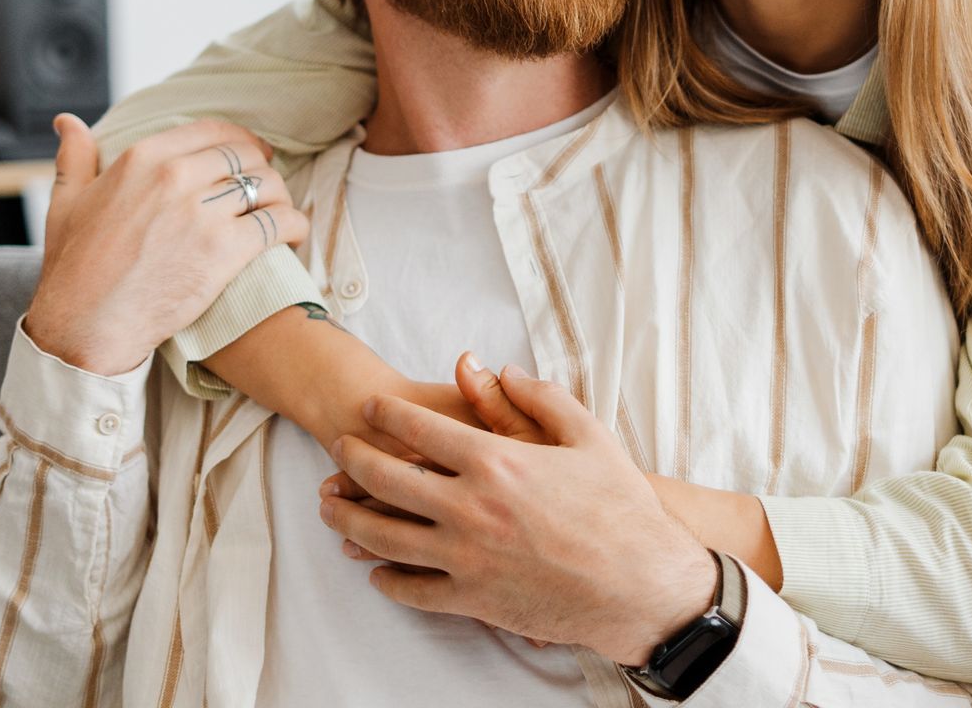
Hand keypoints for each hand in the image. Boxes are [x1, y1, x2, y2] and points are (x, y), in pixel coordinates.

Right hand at [23, 114, 307, 374]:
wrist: (86, 324)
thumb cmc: (74, 268)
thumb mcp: (66, 201)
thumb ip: (75, 156)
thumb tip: (68, 121)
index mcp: (143, 157)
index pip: (213, 132)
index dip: (241, 141)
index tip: (252, 153)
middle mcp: (175, 176)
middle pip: (245, 156)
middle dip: (262, 169)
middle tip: (268, 188)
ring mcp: (202, 212)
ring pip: (266, 185)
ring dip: (280, 197)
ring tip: (280, 213)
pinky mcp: (224, 250)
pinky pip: (278, 222)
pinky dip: (294, 225)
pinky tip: (294, 234)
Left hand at [317, 365, 715, 665]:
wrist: (642, 586)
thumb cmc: (622, 508)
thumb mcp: (589, 436)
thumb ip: (540, 398)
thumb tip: (505, 370)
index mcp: (496, 461)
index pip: (419, 430)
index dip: (387, 414)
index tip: (369, 408)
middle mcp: (470, 508)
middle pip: (387, 478)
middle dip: (354, 459)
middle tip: (339, 448)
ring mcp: (466, 558)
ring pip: (385, 537)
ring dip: (349, 519)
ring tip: (330, 508)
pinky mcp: (472, 601)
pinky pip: (412, 590)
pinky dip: (386, 579)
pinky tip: (375, 570)